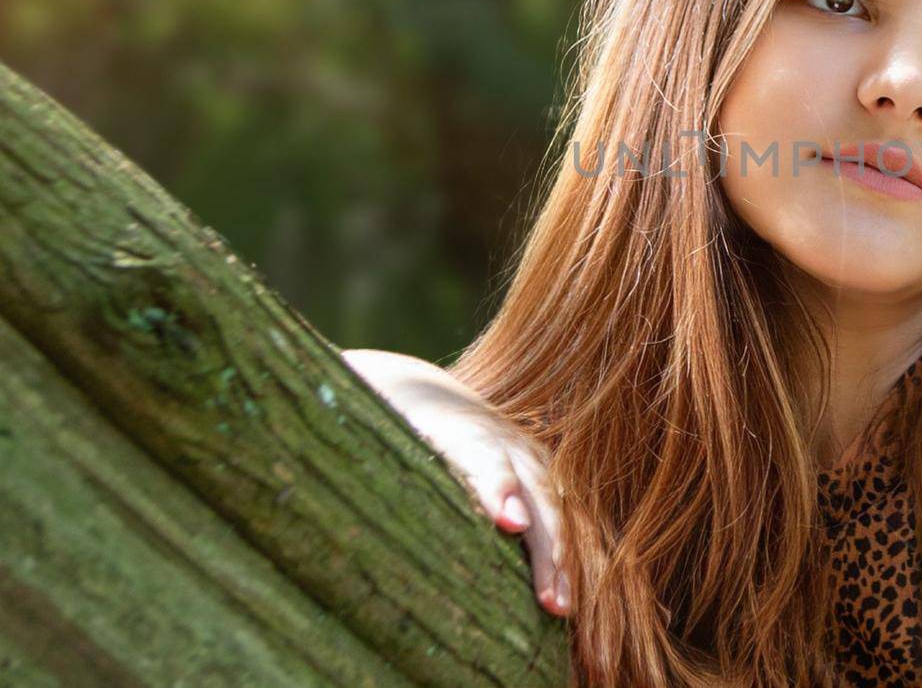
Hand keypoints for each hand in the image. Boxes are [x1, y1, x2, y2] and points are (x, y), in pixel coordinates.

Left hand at [342, 349, 570, 616]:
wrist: (416, 386)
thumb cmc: (373, 412)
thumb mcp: (356, 417)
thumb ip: (338, 436)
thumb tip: (283, 453)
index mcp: (451, 419)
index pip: (480, 453)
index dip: (496, 485)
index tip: (507, 522)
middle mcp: (499, 435)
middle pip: (531, 488)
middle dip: (543, 543)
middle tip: (548, 597)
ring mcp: (524, 454)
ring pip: (553, 507)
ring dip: (559, 559)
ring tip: (558, 608)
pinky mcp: (535, 476)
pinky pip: (557, 520)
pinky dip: (564, 559)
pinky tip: (563, 600)